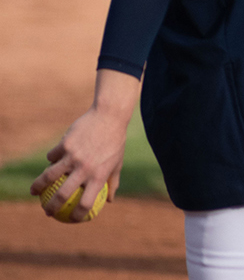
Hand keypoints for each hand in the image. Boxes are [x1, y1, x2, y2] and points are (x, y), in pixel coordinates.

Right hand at [31, 74, 137, 220]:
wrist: (110, 116)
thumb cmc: (115, 141)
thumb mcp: (118, 163)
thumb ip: (113, 182)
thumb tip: (110, 201)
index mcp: (99, 175)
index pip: (86, 203)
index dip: (77, 215)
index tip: (70, 220)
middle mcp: (85, 168)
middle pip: (62, 195)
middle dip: (51, 207)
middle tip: (47, 211)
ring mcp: (74, 156)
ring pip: (49, 176)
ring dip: (38, 187)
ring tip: (33, 192)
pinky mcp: (65, 144)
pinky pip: (52, 156)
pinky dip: (51, 160)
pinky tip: (50, 162)